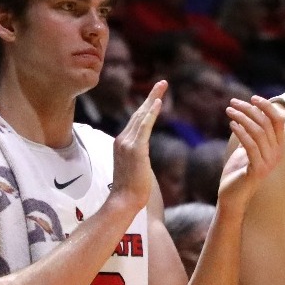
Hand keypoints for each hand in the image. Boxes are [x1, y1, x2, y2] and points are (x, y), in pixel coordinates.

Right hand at [109, 81, 166, 212]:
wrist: (123, 202)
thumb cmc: (131, 191)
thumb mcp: (134, 169)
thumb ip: (138, 159)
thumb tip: (143, 160)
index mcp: (121, 144)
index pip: (136, 121)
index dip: (146, 107)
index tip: (155, 97)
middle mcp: (121, 140)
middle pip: (138, 114)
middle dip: (151, 97)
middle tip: (162, 83)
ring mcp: (127, 143)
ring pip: (141, 116)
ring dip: (153, 99)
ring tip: (162, 85)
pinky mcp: (135, 149)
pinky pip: (144, 126)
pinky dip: (150, 113)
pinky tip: (157, 102)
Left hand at [215, 95, 284, 208]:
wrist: (232, 196)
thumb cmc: (238, 171)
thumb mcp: (246, 148)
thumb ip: (250, 133)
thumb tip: (246, 112)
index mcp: (276, 147)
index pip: (278, 121)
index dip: (267, 107)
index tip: (252, 98)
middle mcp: (276, 154)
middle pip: (266, 123)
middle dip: (249, 109)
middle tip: (233, 103)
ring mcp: (268, 163)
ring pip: (259, 132)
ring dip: (242, 118)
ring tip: (229, 111)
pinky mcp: (258, 170)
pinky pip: (251, 146)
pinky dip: (241, 132)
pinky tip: (231, 125)